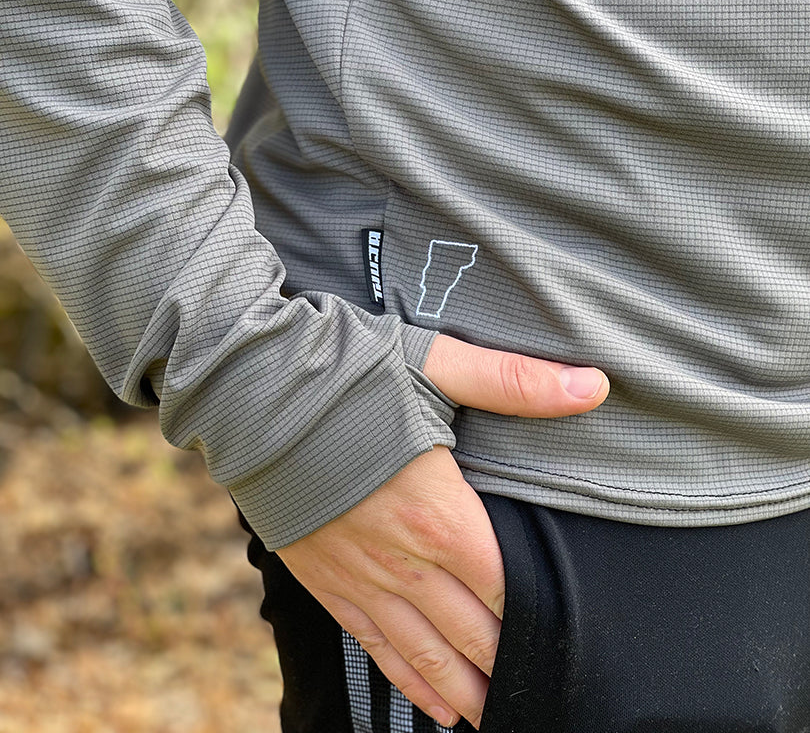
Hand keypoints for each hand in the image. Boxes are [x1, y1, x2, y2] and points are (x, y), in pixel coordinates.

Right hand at [276, 335, 608, 728]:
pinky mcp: (323, 578)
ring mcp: (360, 575)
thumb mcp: (435, 366)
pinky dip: (406, 680)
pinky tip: (431, 705)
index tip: (564, 645)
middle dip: (504, 664)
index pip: (503, 585)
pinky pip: (372, 645)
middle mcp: (403, 559)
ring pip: (423, 652)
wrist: (251, 391)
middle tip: (539, 692)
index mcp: (440, 513)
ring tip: (492, 716)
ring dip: (462, 689)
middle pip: (470, 631)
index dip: (535, 619)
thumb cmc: (345, 374)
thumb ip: (515, 382)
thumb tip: (594, 384)